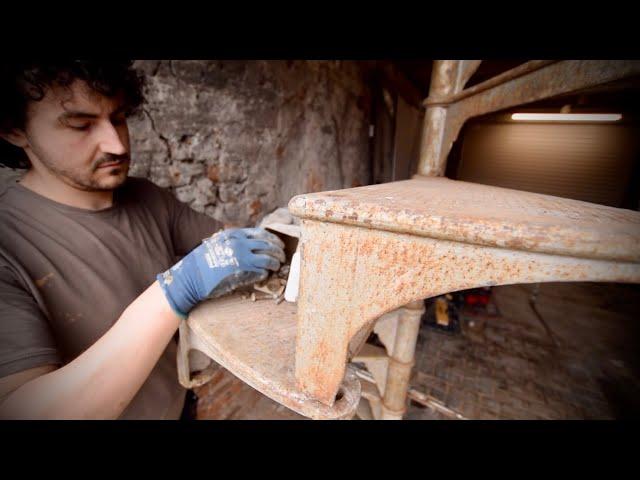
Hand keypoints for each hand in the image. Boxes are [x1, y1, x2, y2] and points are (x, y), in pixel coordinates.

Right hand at [157, 227, 284, 317]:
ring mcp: (242, 259)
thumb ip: (233, 241)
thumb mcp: (217, 244)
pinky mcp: (243, 274)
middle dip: (278, 251)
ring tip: (277, 266)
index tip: (278, 244)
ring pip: (269, 259)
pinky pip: (261, 273)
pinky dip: (265, 274)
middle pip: (268, 245)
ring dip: (275, 263)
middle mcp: (240, 244)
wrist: (190, 278)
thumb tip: (249, 244)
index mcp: (234, 235)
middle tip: (282, 256)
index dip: (272, 239)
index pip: (261, 234)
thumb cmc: (201, 263)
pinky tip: (265, 275)